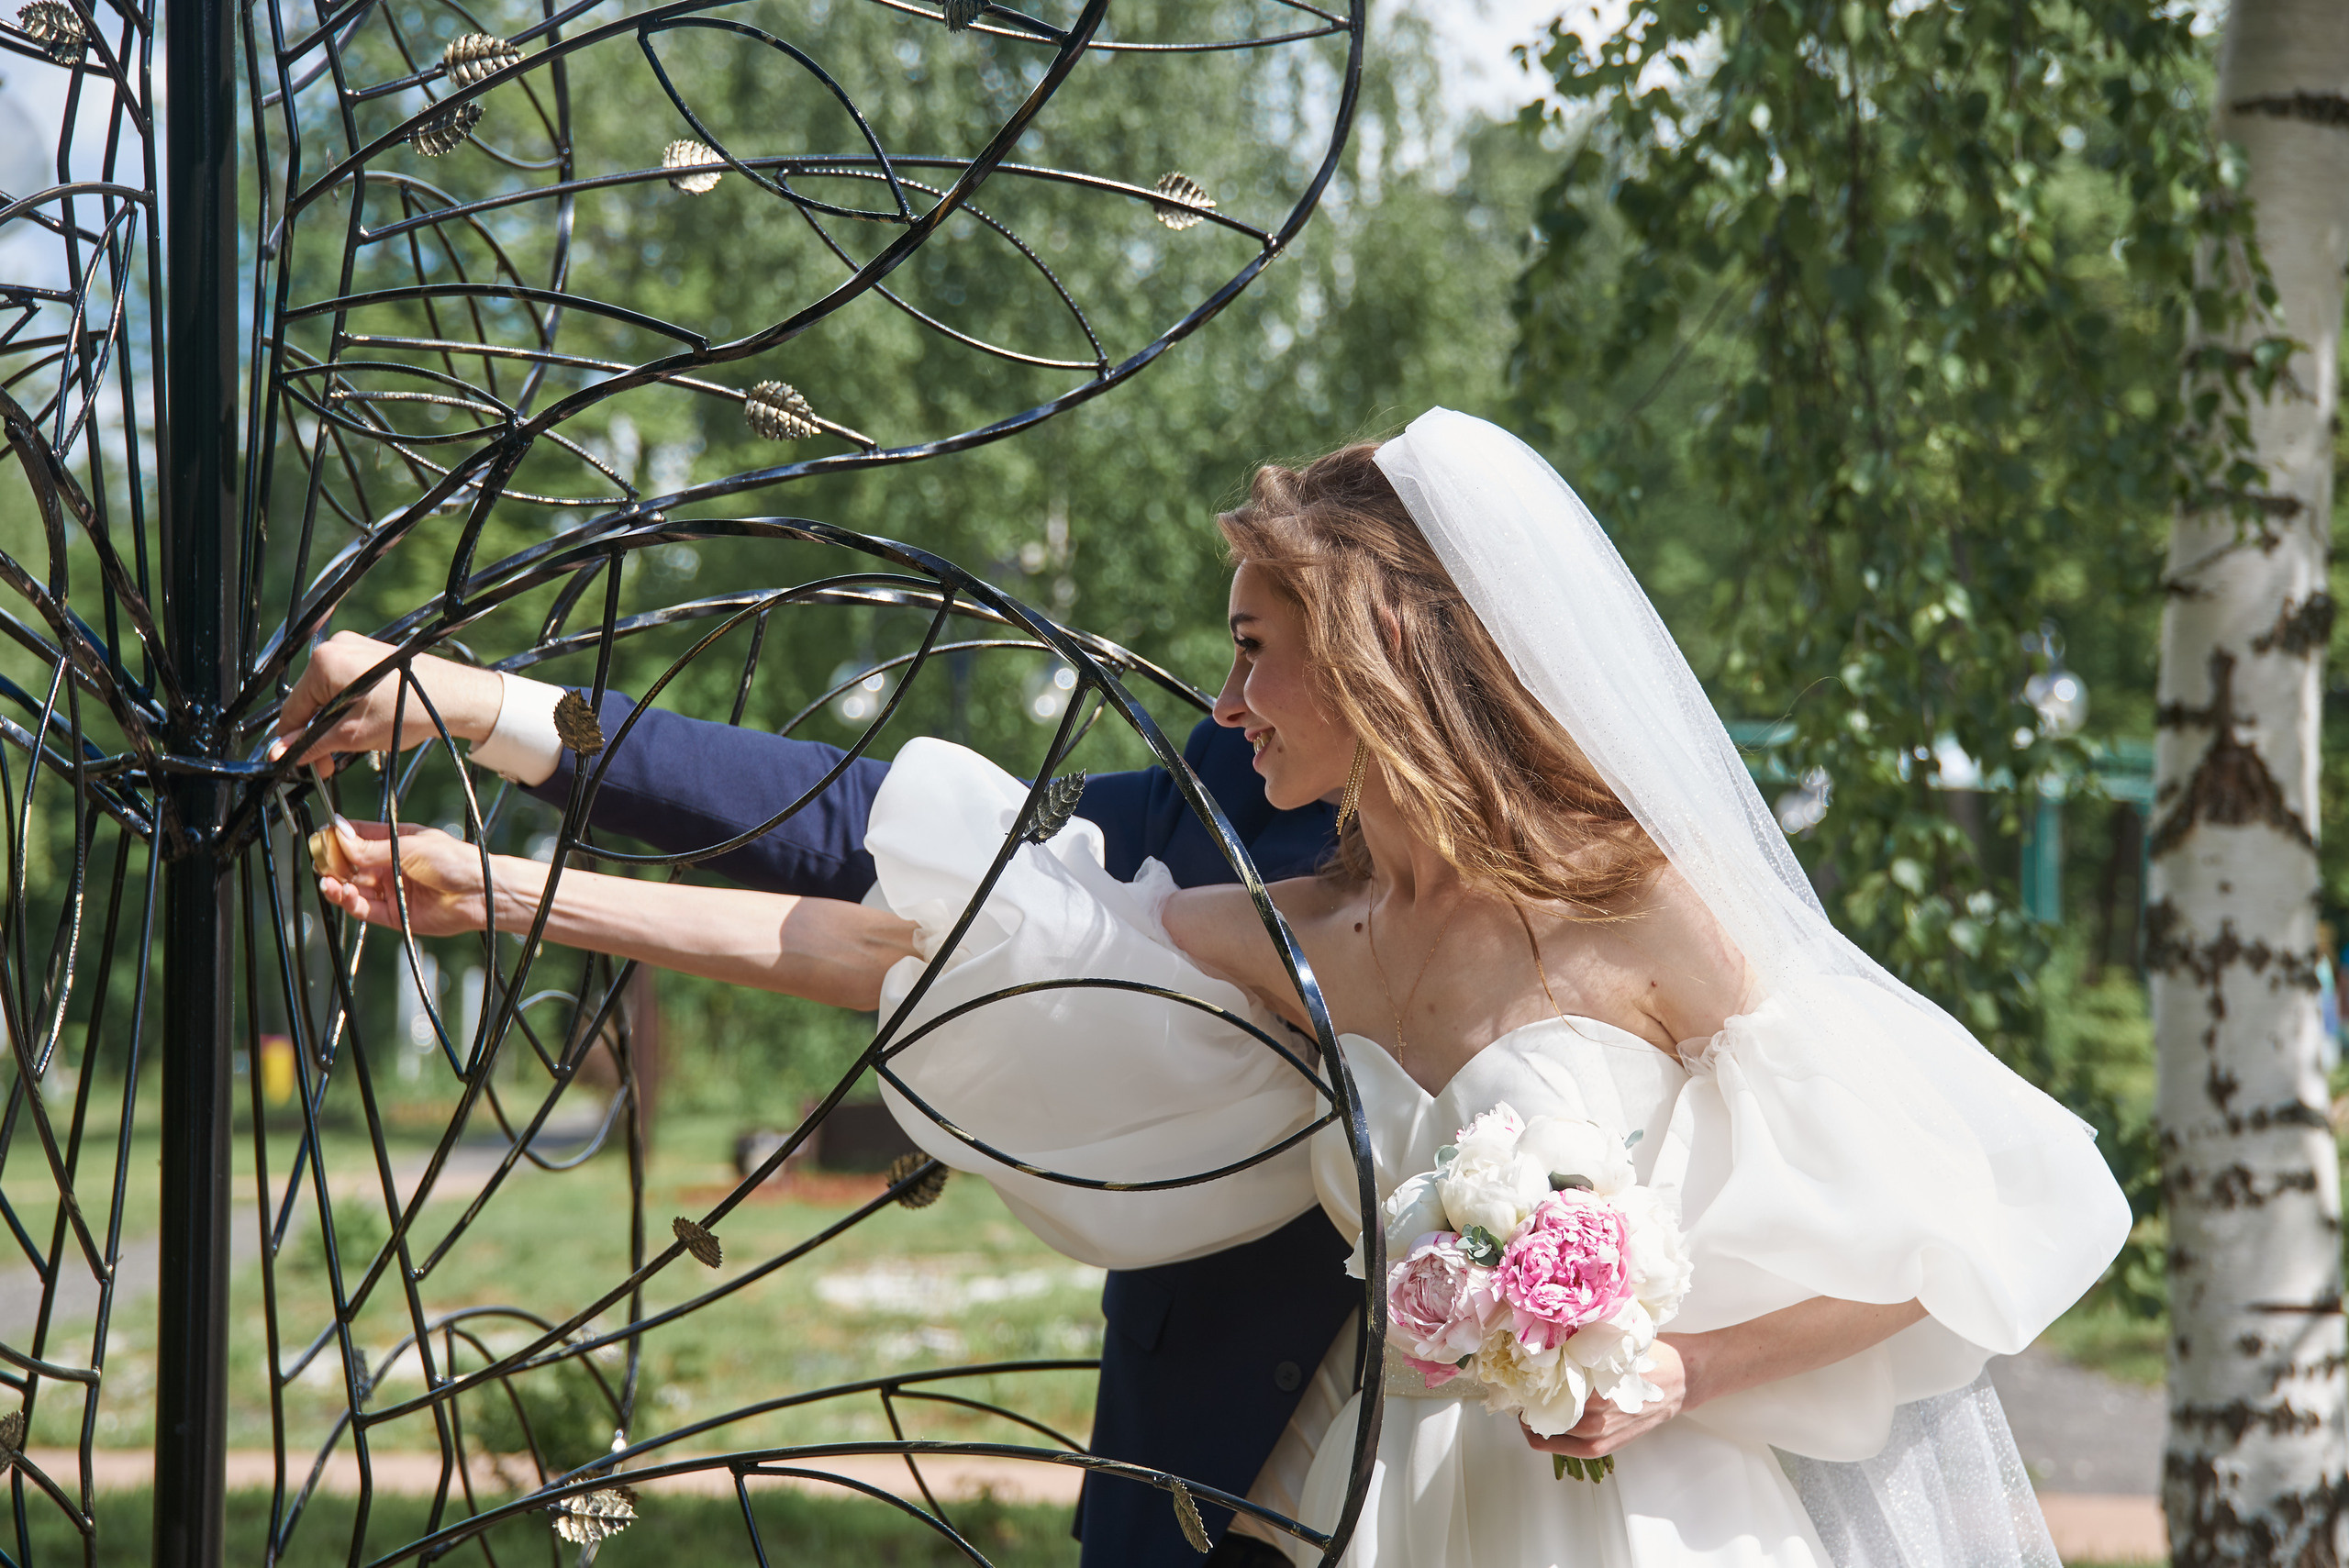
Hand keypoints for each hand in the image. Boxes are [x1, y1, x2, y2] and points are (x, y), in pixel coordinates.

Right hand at [271, 631, 503, 772]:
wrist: (456, 697)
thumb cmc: (410, 710)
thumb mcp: (353, 735)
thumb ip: (312, 743)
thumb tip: (281, 752)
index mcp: (324, 662)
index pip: (292, 708)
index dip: (293, 741)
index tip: (299, 764)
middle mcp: (336, 647)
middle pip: (310, 700)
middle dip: (318, 734)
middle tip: (328, 764)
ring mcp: (355, 648)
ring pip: (329, 695)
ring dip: (334, 723)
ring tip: (353, 744)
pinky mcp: (371, 655)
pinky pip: (346, 685)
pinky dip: (349, 708)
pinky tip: (365, 724)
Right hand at [311, 817, 516, 937]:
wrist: (478, 892)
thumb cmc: (454, 861)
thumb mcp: (409, 847)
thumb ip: (372, 847)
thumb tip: (340, 833)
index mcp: (397, 842)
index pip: (360, 837)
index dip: (340, 837)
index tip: (322, 835)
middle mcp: (391, 866)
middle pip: (353, 864)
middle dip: (334, 862)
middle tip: (320, 860)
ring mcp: (391, 890)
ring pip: (355, 887)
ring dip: (337, 883)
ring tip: (327, 879)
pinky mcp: (393, 913)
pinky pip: (364, 908)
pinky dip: (348, 901)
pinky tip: (340, 891)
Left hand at [1519, 1336, 1691, 1459]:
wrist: (1680, 1381)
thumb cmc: (1648, 1358)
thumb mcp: (1613, 1343)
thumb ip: (1581, 1345)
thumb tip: (1543, 1338)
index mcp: (1597, 1392)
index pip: (1545, 1394)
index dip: (1525, 1384)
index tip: (1516, 1374)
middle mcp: (1598, 1420)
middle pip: (1542, 1416)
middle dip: (1526, 1402)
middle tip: (1518, 1387)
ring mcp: (1601, 1438)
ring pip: (1550, 1435)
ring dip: (1535, 1420)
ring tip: (1529, 1401)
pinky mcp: (1605, 1449)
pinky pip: (1564, 1448)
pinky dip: (1550, 1436)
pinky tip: (1545, 1418)